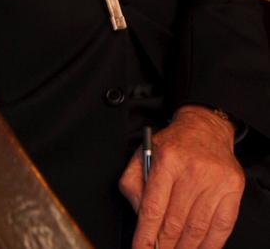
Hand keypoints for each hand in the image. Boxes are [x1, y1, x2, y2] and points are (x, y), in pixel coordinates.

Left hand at [119, 106, 244, 248]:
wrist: (205, 128)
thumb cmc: (173, 145)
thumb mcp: (143, 153)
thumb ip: (133, 183)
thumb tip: (138, 215)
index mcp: (166, 159)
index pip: (153, 207)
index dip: (145, 235)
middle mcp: (192, 169)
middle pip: (175, 221)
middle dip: (164, 245)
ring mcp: (215, 180)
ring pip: (197, 227)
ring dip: (185, 247)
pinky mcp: (232, 188)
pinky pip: (221, 226)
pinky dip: (209, 244)